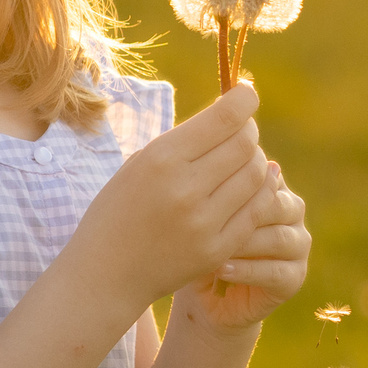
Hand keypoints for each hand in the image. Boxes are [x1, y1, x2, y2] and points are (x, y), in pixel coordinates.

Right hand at [67, 80, 269, 310]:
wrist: (106, 273)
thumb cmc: (120, 209)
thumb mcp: (140, 164)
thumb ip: (185, 141)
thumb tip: (234, 113)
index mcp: (162, 159)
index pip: (225, 118)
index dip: (244, 100)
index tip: (246, 94)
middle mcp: (185, 189)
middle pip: (245, 144)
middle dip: (249, 131)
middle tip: (241, 132)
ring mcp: (204, 223)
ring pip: (256, 174)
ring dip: (255, 160)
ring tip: (241, 160)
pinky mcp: (217, 249)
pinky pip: (257, 209)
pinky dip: (261, 191)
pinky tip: (253, 184)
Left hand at [173, 160, 309, 333]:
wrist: (205, 293)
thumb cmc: (196, 242)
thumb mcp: (197, 210)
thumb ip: (207, 184)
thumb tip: (200, 158)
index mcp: (271, 186)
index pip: (263, 174)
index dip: (235, 182)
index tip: (201, 190)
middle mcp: (291, 211)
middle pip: (277, 204)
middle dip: (242, 212)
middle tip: (208, 218)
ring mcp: (298, 244)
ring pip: (279, 238)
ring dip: (245, 243)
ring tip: (213, 246)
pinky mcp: (294, 277)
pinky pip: (276, 272)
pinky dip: (248, 270)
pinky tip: (221, 269)